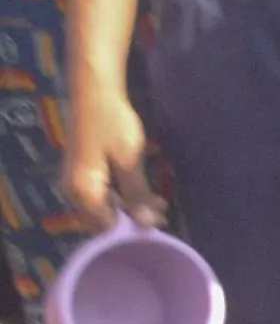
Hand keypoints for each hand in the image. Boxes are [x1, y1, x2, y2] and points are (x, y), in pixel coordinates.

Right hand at [61, 82, 152, 228]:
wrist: (94, 94)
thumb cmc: (112, 124)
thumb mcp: (129, 160)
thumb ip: (136, 193)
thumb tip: (146, 223)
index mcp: (83, 192)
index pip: (107, 227)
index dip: (133, 229)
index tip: (159, 222)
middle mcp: (73, 192)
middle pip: (103, 220)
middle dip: (132, 220)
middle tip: (162, 212)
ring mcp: (76, 183)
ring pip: (103, 208)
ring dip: (129, 208)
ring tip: (158, 203)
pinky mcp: (83, 174)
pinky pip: (101, 195)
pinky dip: (121, 197)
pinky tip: (143, 192)